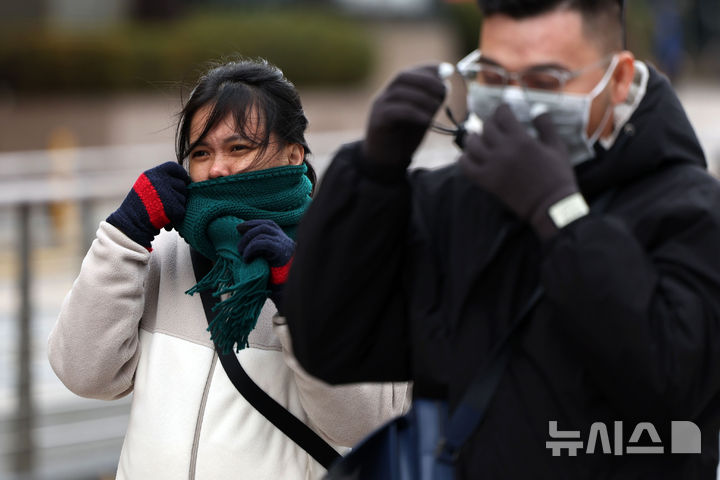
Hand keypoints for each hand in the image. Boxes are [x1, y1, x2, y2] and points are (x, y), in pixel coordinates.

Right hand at [106, 162, 189, 249]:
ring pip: (183, 199)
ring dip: (177, 207)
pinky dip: (176, 217)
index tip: (184, 182)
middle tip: (166, 204)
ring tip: (163, 212)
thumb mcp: (146, 185)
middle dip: (178, 195)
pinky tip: (165, 219)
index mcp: (153, 174)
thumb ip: (162, 180)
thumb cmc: (139, 207)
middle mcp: (160, 181)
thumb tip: (185, 179)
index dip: (181, 175)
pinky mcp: (172, 207)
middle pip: (181, 185)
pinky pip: (182, 211)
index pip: (175, 168)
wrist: (130, 224)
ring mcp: (166, 193)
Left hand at [237, 219, 294, 307]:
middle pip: (265, 226)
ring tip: (241, 253)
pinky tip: (246, 259)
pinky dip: (251, 248)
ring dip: (248, 241)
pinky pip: (263, 243)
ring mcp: (284, 244)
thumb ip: (258, 253)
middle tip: (238, 245)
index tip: (239, 228)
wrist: (287, 290)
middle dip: (248, 230)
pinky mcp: (281, 251)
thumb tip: (240, 248)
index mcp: (282, 240)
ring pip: (262, 232)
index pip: (268, 224)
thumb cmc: (276, 280)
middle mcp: (284, 239)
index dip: (252, 224)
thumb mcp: (266, 262)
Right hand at [360, 65, 445, 180]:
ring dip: (423, 98)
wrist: (385, 160)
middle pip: (403, 76)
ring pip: (399, 92)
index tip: (448, 73)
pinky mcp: (378, 121)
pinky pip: (395, 111)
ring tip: (436, 108)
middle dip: (427, 81)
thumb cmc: (404, 137)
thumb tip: (445, 86)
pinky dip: (415, 113)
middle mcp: (385, 94)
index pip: (411, 71)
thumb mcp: (421, 116)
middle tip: (443, 91)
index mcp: (396, 90)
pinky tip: (427, 121)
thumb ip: (431, 102)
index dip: (429, 69)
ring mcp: (379, 106)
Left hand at [458, 104, 580, 238]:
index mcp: (521, 139)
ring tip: (478, 137)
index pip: (502, 115)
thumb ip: (546, 126)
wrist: (550, 205)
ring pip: (472, 144)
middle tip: (494, 125)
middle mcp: (503, 150)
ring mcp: (492, 166)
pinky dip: (464, 158)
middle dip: (490, 123)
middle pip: (487, 127)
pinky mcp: (486, 181)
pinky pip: (466, 166)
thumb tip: (538, 109)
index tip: (504, 110)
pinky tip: (470, 156)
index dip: (502, 109)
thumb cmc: (557, 175)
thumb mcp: (557, 147)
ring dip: (474, 138)